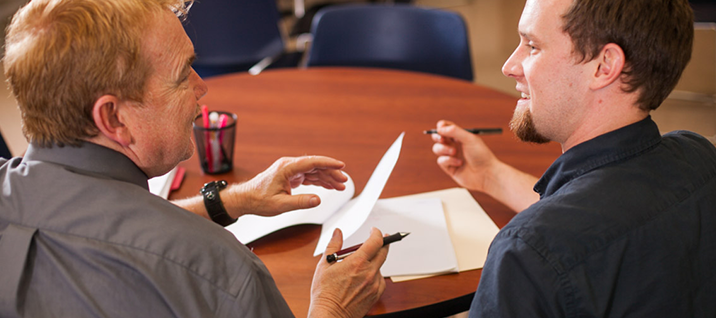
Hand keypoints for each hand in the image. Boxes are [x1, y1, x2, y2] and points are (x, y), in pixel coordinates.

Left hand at [224, 156, 347, 217]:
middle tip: (344, 181)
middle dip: (331, 172)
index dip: (328, 163)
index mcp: (286, 168)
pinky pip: (309, 176)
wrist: (245, 199)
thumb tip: (317, 200)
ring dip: (327, 177)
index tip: (341, 165)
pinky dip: (320, 181)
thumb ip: (300, 202)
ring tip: (340, 185)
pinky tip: (329, 186)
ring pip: (314, 171)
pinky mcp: (291, 176)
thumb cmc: (258, 200)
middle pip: (315, 165)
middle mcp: (289, 166)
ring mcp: (290, 170)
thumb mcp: (280, 205)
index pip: (312, 162)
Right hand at [308, 228, 388, 317]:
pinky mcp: (376, 294)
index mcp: (357, 263)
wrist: (330, 316)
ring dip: (374, 261)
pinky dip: (374, 275)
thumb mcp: (324, 265)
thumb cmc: (325, 293)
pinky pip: (380, 279)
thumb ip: (334, 246)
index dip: (377, 233)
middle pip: (384, 251)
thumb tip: (338, 232)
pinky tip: (362, 278)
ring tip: (358, 266)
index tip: (374, 231)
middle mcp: (369, 272)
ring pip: (380, 266)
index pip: (376, 241)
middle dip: (382, 243)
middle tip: (376, 240)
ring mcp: (374, 284)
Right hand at [431, 120, 499, 191]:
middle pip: (438, 138)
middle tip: (441, 139)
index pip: (446, 128)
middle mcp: (455, 146)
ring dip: (444, 149)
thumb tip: (440, 128)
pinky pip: (441, 161)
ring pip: (437, 149)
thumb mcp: (469, 139)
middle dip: (437, 137)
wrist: (486, 173)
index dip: (441, 126)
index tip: (440, 127)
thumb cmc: (481, 154)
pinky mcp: (449, 168)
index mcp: (460, 137)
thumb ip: (454, 131)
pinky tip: (459, 163)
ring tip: (454, 152)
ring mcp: (451, 157)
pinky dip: (448, 160)